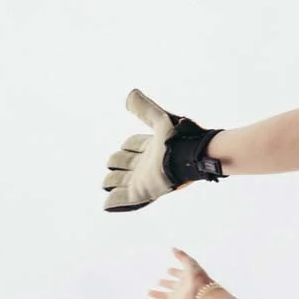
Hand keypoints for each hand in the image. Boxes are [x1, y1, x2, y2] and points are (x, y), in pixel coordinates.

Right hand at [103, 88, 180, 211]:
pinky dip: (114, 201)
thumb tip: (131, 94)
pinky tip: (106, 204)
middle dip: (116, 161)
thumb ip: (145, 109)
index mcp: (151, 146)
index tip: (124, 145)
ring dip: (113, 181)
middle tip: (112, 162)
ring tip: (107, 183)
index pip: (132, 145)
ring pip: (122, 180)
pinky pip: (124, 198)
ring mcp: (144, 179)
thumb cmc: (179, 138)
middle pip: (124, 163)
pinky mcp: (143, 192)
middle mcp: (146, 163)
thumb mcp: (160, 120)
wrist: (192, 157)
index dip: (128, 144)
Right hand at [148, 248, 215, 298]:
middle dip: (166, 283)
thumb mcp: (189, 263)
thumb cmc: (198, 276)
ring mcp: (179, 295)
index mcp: (187, 277)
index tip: (168, 270)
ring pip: (166, 295)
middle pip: (173, 285)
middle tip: (159, 281)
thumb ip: (181, 256)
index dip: (174, 272)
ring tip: (149, 292)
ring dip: (158, 294)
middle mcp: (182, 286)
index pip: (179, 274)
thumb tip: (173, 248)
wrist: (203, 291)